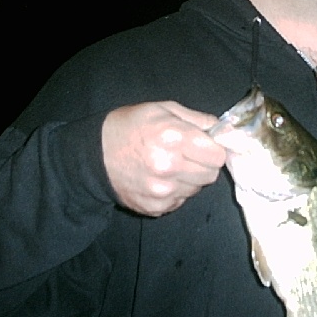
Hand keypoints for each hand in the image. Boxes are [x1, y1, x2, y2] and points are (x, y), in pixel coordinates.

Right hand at [101, 101, 225, 216]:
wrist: (95, 155)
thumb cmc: (131, 126)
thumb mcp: (163, 109)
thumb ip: (197, 119)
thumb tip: (221, 129)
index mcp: (174, 138)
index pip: (217, 156)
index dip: (214, 149)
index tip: (206, 146)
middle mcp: (169, 167)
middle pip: (210, 174)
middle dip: (204, 164)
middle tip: (187, 154)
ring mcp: (161, 191)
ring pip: (196, 189)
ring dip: (190, 178)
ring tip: (170, 165)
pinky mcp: (154, 207)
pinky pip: (180, 201)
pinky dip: (176, 191)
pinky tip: (160, 178)